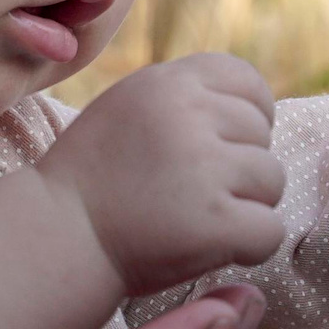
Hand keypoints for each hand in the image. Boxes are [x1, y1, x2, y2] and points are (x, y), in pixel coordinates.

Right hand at [38, 53, 286, 295]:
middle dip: (241, 166)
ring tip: (197, 218)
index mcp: (167, 82)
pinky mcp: (215, 222)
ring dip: (247, 206)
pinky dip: (250, 247)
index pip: (247, 81)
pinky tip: (211, 247)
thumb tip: (255, 108)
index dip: (249, 115)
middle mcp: (187, 114)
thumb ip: (184, 97)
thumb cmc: (93, 179)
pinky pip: (270, 231)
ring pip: (273, 181)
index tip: (225, 145)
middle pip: (263, 134)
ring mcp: (203, 168)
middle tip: (193, 193)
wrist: (55, 240)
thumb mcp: (128, 108)